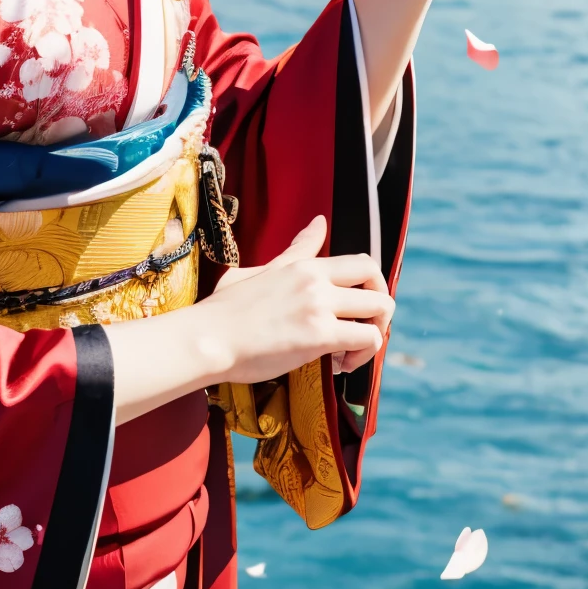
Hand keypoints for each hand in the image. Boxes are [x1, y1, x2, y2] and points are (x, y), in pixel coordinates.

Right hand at [206, 216, 392, 382]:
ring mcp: (319, 306)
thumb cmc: (223, 310)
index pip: (360, 260)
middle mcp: (316, 280)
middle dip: (380, 307)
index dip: (371, 284)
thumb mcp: (259, 270)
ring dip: (376, 333)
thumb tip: (318, 224)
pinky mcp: (319, 335)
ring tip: (353, 351)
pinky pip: (366, 338)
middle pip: (377, 280)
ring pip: (380, 309)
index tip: (360, 306)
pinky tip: (340, 365)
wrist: (207, 339)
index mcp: (304, 265)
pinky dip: (363, 354)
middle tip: (363, 328)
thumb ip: (295, 251)